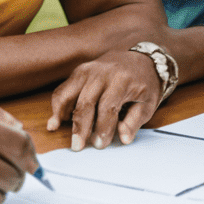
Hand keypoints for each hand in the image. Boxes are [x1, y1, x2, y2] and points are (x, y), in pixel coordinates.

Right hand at [48, 48, 162, 148]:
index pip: (108, 107)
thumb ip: (134, 121)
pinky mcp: (79, 71)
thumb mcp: (148, 103)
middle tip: (78, 146)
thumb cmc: (145, 83)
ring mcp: (88, 70)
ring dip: (62, 114)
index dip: (102, 128)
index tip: (100, 144)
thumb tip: (123, 139)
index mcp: (122, 80)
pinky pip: (64, 89)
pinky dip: (57, 105)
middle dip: (80, 127)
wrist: (141, 58)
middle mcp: (102, 73)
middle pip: (86, 102)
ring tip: (58, 131)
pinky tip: (55, 120)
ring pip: (69, 94)